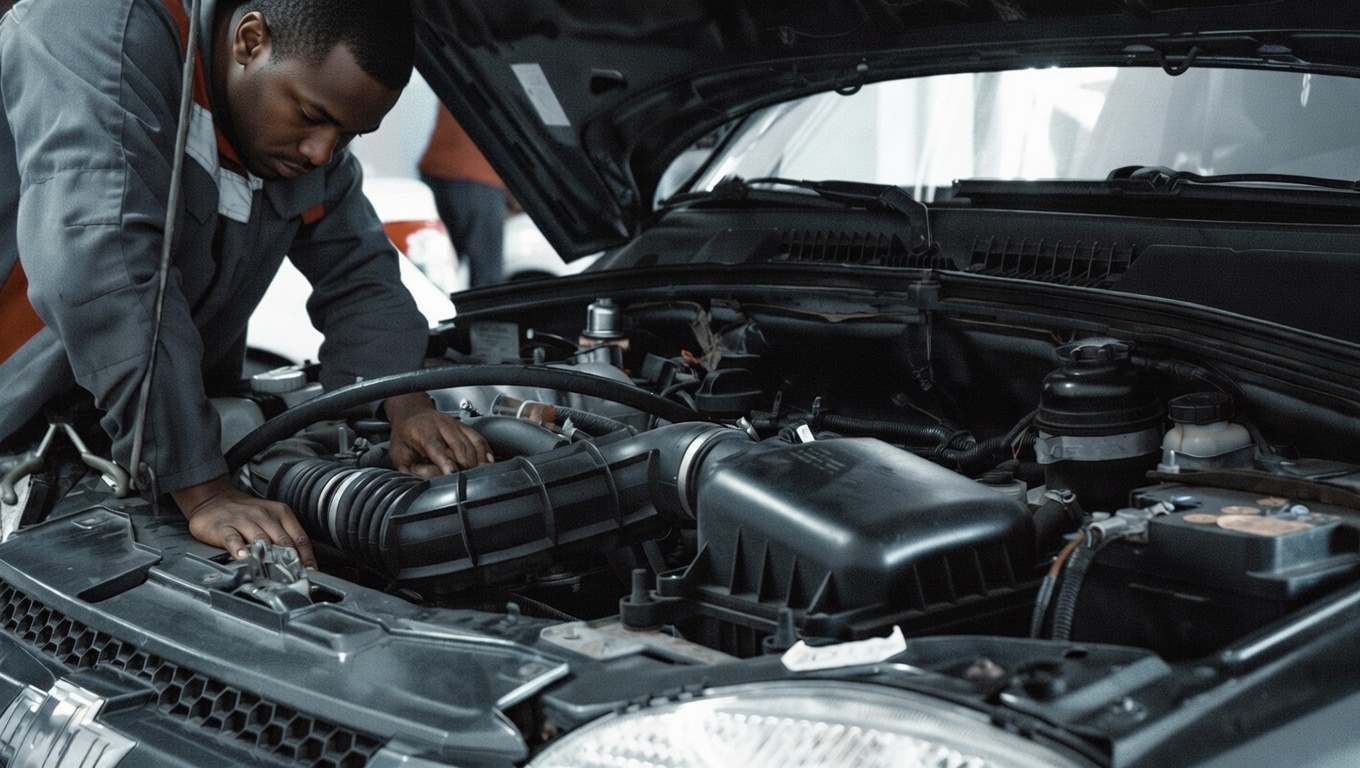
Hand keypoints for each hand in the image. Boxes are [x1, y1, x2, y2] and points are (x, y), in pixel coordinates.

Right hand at [172, 475, 317, 568]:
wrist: (214, 498)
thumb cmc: (247, 514)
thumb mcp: (271, 519)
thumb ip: (284, 538)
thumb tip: (301, 563)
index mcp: (281, 514)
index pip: (300, 538)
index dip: (307, 558)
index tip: (311, 573)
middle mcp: (264, 515)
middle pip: (283, 541)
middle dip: (291, 562)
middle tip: (296, 579)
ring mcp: (244, 520)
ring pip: (261, 539)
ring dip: (269, 557)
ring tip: (274, 572)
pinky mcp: (223, 526)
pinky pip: (233, 538)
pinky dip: (239, 548)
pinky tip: (242, 557)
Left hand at [385, 392, 492, 477]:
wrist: (412, 415)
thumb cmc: (405, 437)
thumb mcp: (400, 455)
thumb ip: (413, 470)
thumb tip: (432, 479)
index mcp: (424, 432)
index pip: (438, 449)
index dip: (447, 463)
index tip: (453, 474)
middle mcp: (442, 425)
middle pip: (461, 448)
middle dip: (465, 466)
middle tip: (465, 481)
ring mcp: (456, 425)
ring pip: (474, 445)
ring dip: (477, 462)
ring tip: (477, 477)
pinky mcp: (466, 427)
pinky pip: (480, 440)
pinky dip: (486, 453)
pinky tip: (486, 464)